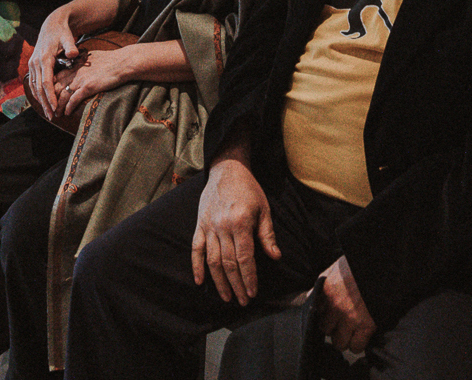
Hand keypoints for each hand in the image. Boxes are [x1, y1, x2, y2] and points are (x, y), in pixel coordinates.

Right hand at [28, 7, 80, 120]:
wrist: (51, 25)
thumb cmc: (62, 32)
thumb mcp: (68, 37)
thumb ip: (70, 46)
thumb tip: (72, 54)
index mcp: (44, 58)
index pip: (46, 82)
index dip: (50, 95)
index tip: (55, 107)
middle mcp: (35, 62)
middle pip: (38, 88)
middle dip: (45, 103)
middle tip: (52, 117)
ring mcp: (32, 64)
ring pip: (34, 87)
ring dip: (40, 101)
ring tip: (48, 113)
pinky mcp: (33, 65)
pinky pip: (33, 83)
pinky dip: (37, 94)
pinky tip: (42, 102)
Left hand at [56, 45, 137, 119]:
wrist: (122, 62)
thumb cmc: (111, 59)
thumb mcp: (92, 56)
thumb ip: (82, 60)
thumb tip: (80, 62)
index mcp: (74, 64)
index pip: (57, 76)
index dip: (51, 86)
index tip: (49, 94)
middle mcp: (74, 71)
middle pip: (56, 86)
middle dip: (50, 98)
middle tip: (49, 107)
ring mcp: (80, 79)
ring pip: (62, 95)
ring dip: (58, 106)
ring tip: (56, 113)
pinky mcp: (88, 87)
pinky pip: (73, 100)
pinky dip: (68, 107)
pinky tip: (66, 113)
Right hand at [191, 154, 280, 304]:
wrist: (226, 169)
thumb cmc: (248, 189)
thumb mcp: (264, 209)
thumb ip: (267, 235)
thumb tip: (276, 257)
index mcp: (240, 222)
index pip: (245, 258)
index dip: (249, 277)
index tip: (253, 293)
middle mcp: (222, 226)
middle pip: (229, 263)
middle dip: (236, 285)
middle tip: (243, 301)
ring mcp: (208, 226)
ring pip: (212, 260)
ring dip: (219, 281)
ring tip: (227, 297)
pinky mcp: (199, 225)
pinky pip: (196, 249)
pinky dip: (197, 266)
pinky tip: (201, 282)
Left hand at [315, 257, 376, 354]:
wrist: (383, 265)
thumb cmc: (360, 265)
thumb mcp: (335, 268)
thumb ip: (322, 282)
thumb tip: (310, 295)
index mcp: (327, 291)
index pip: (314, 313)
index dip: (323, 315)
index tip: (329, 314)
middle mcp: (335, 307)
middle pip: (325, 330)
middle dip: (332, 328)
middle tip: (341, 323)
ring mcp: (350, 318)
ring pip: (339, 343)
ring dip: (344, 339)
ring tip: (351, 332)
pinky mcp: (366, 326)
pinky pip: (356, 347)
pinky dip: (358, 344)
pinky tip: (361, 336)